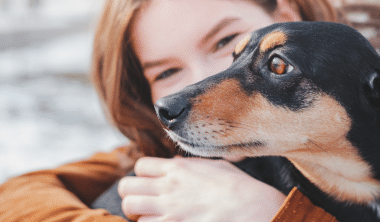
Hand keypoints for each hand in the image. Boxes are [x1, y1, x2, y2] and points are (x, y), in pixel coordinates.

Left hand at [118, 156, 285, 221]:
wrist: (253, 210)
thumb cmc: (240, 188)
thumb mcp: (217, 166)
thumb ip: (192, 165)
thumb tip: (175, 163)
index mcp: (179, 169)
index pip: (141, 166)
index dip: (143, 176)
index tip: (152, 184)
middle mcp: (168, 187)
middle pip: (127, 187)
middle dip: (132, 194)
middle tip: (144, 203)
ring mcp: (168, 210)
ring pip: (130, 209)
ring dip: (138, 214)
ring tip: (152, 217)